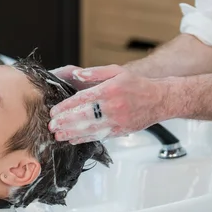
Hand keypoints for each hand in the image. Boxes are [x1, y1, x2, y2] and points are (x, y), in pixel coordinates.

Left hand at [48, 65, 169, 143]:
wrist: (160, 99)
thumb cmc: (136, 84)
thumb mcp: (116, 71)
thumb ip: (95, 72)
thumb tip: (77, 74)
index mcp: (109, 90)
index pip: (83, 99)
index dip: (66, 106)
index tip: (54, 111)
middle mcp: (113, 106)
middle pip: (84, 116)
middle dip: (65, 122)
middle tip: (51, 125)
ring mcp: (117, 120)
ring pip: (91, 129)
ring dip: (72, 133)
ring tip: (58, 136)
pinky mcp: (121, 131)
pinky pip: (100, 136)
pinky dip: (85, 139)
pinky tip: (73, 140)